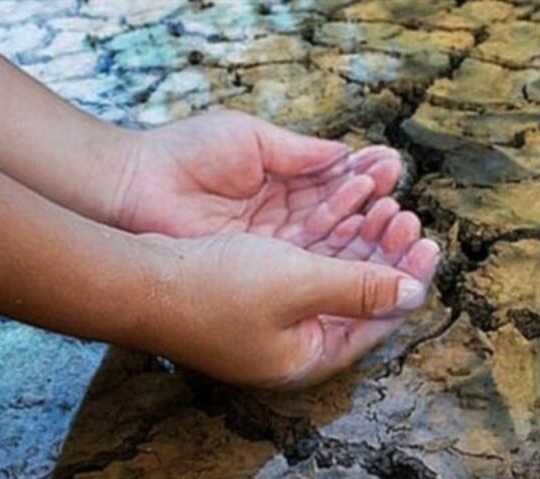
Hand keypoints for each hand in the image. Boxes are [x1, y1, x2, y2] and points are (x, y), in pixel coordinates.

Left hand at [115, 110, 401, 249]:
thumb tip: (346, 155)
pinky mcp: (259, 276)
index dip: (366, 183)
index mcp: (279, 186)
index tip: (393, 171)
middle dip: (375, 217)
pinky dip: (340, 259)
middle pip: (340, 225)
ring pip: (331, 250)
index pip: (334, 189)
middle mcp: (280, 224)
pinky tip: (367, 245)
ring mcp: (270, 253)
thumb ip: (300, 153)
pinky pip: (309, 270)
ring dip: (366, 239)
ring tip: (396, 221)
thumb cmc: (185, 157)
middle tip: (404, 209)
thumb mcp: (250, 140)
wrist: (134, 188)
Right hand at [141, 199, 439, 388]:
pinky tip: (343, 207)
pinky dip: (328, 236)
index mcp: (310, 355)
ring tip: (382, 204)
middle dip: (385, 254)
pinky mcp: (255, 292)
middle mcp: (296, 342)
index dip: (408, 279)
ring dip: (359, 239)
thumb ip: (360, 288)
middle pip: (359, 296)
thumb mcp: (299, 285)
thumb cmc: (215, 288)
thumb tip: (415, 293)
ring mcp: (274, 318)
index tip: (430, 243)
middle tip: (406, 216)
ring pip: (334, 274)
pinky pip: (307, 262)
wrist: (138, 279)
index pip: (378, 321)